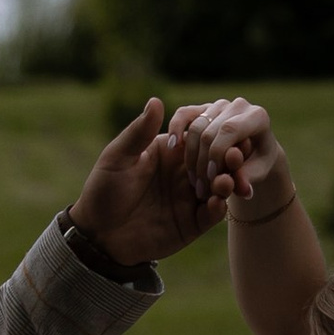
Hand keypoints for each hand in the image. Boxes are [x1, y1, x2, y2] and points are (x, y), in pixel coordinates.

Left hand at [70, 96, 253, 268]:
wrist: (98, 234)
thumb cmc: (103, 190)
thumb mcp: (119, 158)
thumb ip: (140, 132)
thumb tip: (156, 100)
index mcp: (171, 152)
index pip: (200, 138)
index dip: (215, 134)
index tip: (227, 131)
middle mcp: (185, 173)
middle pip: (216, 162)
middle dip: (229, 159)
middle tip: (235, 156)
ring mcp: (190, 198)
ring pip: (219, 188)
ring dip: (227, 182)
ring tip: (225, 182)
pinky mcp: (192, 224)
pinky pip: (211, 215)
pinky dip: (217, 209)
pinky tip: (216, 204)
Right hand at [176, 99, 292, 226]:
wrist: (254, 149)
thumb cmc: (258, 161)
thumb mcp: (259, 171)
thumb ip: (250, 178)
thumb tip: (243, 189)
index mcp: (257, 116)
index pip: (230, 130)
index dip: (218, 153)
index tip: (213, 177)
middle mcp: (238, 105)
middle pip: (211, 132)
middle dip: (204, 162)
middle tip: (202, 188)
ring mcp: (219, 105)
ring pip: (196, 127)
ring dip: (191, 157)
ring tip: (194, 181)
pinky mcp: (203, 107)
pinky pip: (183, 113)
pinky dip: (175, 128)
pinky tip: (173, 147)